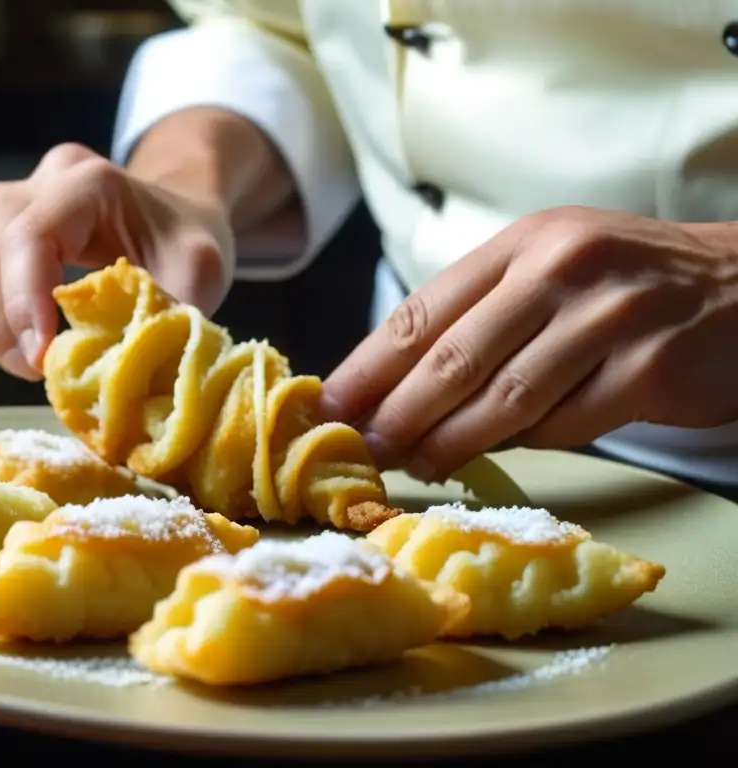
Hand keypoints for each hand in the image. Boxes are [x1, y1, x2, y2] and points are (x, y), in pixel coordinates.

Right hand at [0, 143, 234, 379]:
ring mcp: (6, 213)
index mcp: (87, 183)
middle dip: (6, 327)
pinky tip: (22, 344)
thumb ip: (166, 312)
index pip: (29, 236)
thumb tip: (123, 372)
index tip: (42, 358)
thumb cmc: (186, 240)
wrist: (175, 218)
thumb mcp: (201, 270)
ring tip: (34, 362)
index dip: (25, 301)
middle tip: (42, 371)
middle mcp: (35, 188)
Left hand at [321, 206, 737, 481]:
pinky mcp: (650, 367)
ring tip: (415, 464)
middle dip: (398, 415)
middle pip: (454, 359)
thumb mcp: (547, 269)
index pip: (423, 311)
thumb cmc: (622, 283)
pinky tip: (499, 454)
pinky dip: (527, 444)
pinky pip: (568, 424)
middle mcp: (561, 269)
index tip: (330, 407)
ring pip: (506, 399)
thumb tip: (394, 387)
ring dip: (450, 442)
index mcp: (522, 243)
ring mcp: (609, 317)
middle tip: (363, 452)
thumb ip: (479, 315)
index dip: (369, 367)